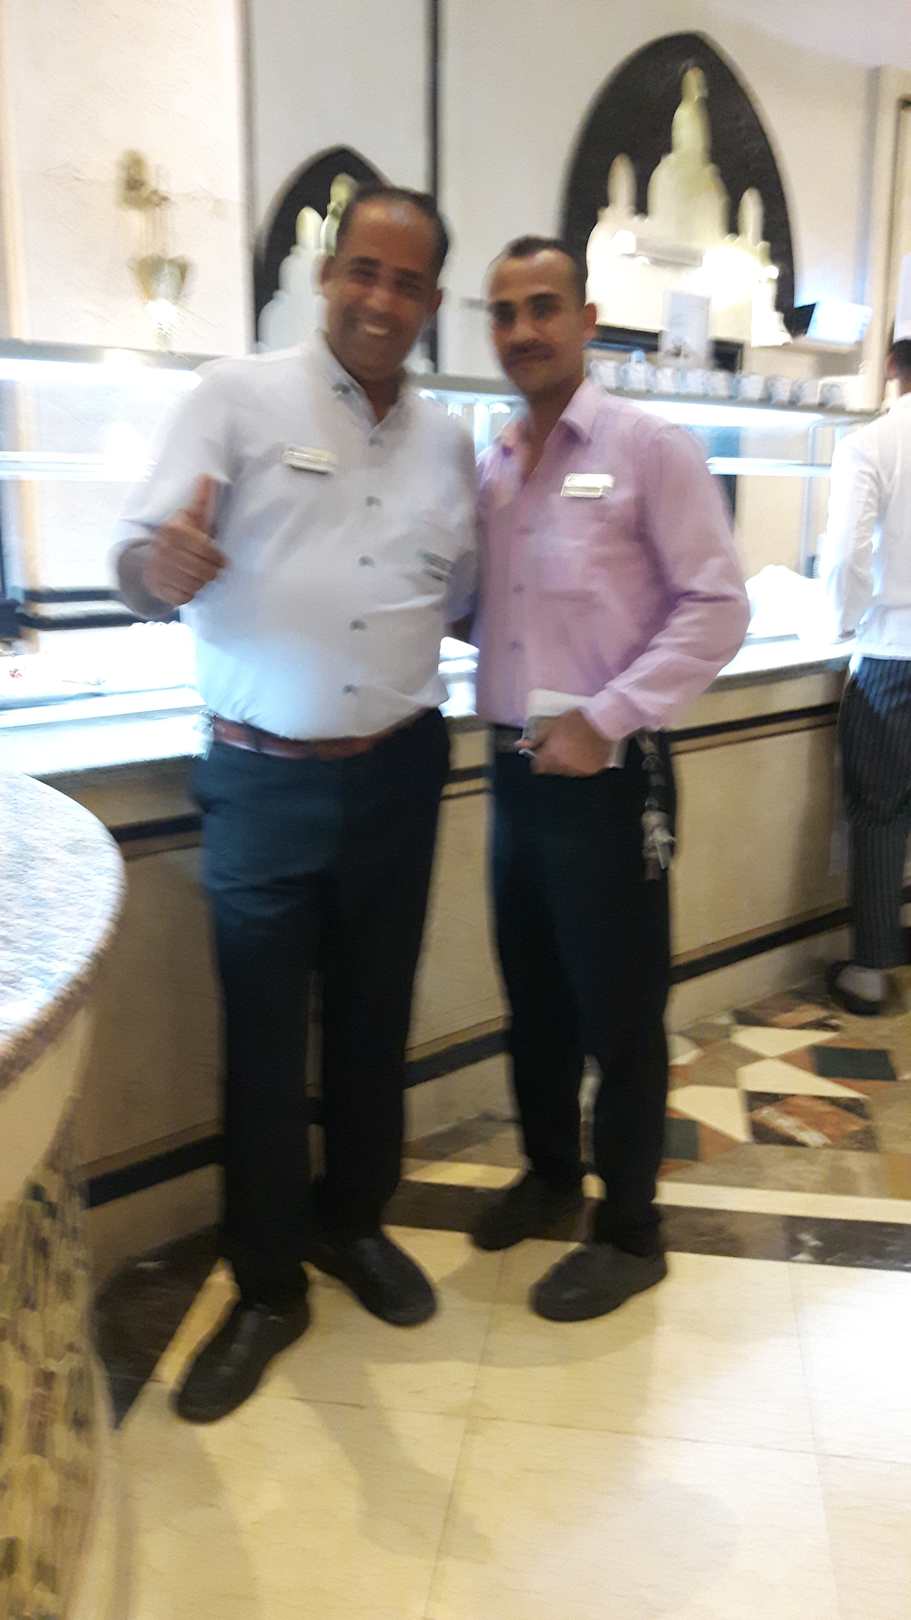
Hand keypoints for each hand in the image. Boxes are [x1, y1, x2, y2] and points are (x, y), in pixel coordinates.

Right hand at [142, 474, 225, 605]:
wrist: (148, 563)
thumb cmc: (179, 539)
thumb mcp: (190, 519)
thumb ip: (201, 501)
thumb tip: (208, 476)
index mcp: (174, 531)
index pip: (208, 551)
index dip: (217, 558)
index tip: (219, 558)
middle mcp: (164, 549)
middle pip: (205, 571)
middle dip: (211, 572)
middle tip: (210, 569)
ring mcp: (159, 570)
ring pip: (197, 585)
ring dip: (201, 583)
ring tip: (197, 575)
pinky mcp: (159, 589)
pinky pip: (185, 597)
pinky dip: (189, 593)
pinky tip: (186, 584)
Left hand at [525, 708, 613, 776]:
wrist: (604, 721)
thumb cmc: (577, 720)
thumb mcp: (552, 725)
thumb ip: (536, 739)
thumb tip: (520, 745)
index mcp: (552, 756)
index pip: (537, 767)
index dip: (538, 759)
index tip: (542, 753)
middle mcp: (564, 767)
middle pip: (552, 769)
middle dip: (553, 760)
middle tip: (561, 746)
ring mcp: (580, 770)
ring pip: (567, 771)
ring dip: (567, 763)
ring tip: (575, 747)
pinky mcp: (592, 770)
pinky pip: (582, 770)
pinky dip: (582, 764)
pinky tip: (584, 751)